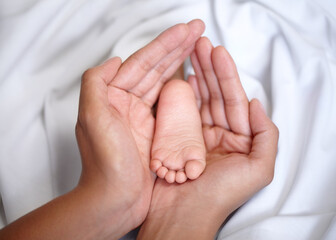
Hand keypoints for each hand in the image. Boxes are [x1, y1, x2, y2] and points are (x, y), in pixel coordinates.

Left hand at [75, 20, 204, 236]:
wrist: (115, 199)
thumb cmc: (105, 163)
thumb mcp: (92, 117)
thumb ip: (96, 83)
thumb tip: (114, 60)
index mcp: (114, 97)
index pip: (143, 63)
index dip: (165, 44)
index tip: (185, 30)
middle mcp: (128, 104)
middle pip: (156, 69)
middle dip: (177, 48)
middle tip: (197, 30)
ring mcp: (144, 119)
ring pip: (165, 83)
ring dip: (181, 63)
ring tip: (198, 45)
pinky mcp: (157, 134)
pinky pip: (172, 106)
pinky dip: (183, 90)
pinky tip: (193, 78)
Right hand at [137, 38, 278, 239]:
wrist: (183, 215)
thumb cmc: (220, 196)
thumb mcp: (259, 169)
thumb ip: (266, 135)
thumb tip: (255, 103)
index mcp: (240, 140)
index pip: (233, 100)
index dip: (227, 75)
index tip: (217, 52)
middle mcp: (221, 136)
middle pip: (215, 95)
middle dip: (210, 69)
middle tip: (200, 45)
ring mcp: (198, 136)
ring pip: (199, 100)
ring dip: (196, 76)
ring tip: (191, 54)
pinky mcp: (178, 140)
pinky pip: (181, 112)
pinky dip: (182, 94)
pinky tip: (182, 78)